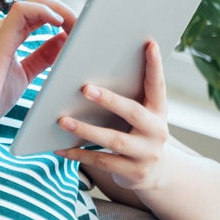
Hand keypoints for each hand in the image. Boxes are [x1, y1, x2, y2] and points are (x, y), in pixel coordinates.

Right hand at [0, 0, 76, 130]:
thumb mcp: (24, 75)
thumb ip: (41, 58)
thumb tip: (62, 43)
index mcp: (9, 36)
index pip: (39, 15)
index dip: (62, 18)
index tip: (80, 31)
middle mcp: (4, 30)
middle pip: (39, 3)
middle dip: (64, 11)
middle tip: (84, 27)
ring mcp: (0, 32)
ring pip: (33, 2)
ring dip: (59, 9)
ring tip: (76, 25)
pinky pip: (22, 12)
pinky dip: (43, 12)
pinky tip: (59, 24)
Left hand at [55, 40, 168, 190]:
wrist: (157, 174)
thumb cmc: (139, 134)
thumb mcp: (142, 116)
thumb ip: (128, 97)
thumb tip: (92, 72)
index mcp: (159, 111)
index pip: (157, 85)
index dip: (154, 65)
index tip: (148, 44)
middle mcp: (157, 131)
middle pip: (132, 112)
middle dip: (109, 100)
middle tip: (85, 88)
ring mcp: (146, 153)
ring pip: (113, 140)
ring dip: (86, 130)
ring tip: (62, 120)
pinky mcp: (133, 172)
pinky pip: (101, 161)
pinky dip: (79, 155)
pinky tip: (60, 148)